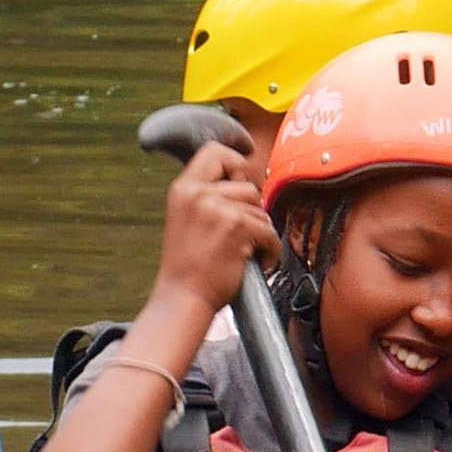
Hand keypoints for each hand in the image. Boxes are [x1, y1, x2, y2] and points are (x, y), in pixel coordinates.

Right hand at [153, 142, 276, 319]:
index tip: (241, 179)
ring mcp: (217, 209)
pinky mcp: (237, 228)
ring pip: (260, 209)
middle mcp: (197, 194)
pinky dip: (270, 251)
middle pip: (247, 184)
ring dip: (260, 233)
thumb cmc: (187, 267)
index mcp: (182, 189)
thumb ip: (207, 196)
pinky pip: (269, 232)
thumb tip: (245, 181)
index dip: (234, 162)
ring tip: (244, 252)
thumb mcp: (186, 218)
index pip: (214, 151)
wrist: (182, 299)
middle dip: (251, 210)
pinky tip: (256, 263)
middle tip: (241, 231)